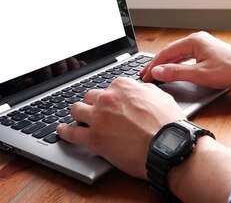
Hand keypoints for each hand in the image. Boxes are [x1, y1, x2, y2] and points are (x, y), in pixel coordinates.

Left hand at [56, 77, 184, 178]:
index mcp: (123, 86)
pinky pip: (71, 133)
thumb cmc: (168, 123)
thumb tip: (140, 89)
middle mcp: (107, 98)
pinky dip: (64, 132)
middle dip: (93, 104)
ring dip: (78, 114)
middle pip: (90, 97)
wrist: (168, 145)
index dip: (110, 97)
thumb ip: (144, 90)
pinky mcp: (93, 138)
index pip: (109, 87)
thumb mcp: (160, 96)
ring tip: (79, 119)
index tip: (110, 103)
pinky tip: (62, 131)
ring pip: (76, 110)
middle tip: (98, 113)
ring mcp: (98, 118)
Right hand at [140, 31, 230, 88]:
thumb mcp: (200, 74)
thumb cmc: (230, 70)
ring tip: (155, 74)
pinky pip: (186, 56)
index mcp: (193, 41)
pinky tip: (172, 71)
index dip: (154, 65)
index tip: (145, 76)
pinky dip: (177, 64)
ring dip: (166, 64)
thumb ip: (176, 73)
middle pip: (171, 52)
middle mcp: (197, 39)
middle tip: (145, 76)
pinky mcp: (207, 51)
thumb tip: (157, 72)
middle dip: (157, 64)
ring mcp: (202, 44)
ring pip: (178, 54)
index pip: (166, 52)